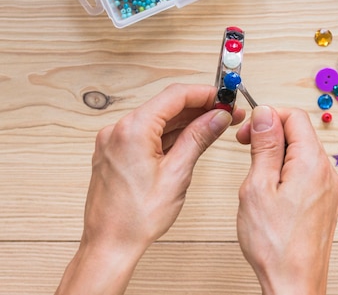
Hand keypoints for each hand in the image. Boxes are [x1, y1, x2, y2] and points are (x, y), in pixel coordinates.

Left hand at [56, 84, 244, 294]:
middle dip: (199, 107)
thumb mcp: (177, 174)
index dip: (204, 94)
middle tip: (227, 112)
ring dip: (186, 121)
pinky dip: (170, 134)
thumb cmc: (136, 218)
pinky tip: (192, 138)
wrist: (109, 245)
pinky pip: (147, 134)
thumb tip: (217, 117)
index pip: (174, 96)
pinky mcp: (115, 153)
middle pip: (166, 106)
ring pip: (158, 120)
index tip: (225, 98)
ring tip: (215, 125)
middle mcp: (118, 130)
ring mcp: (114, 141)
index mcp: (132, 130)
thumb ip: (198, 139)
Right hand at [236, 106, 337, 294]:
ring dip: (278, 154)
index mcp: (312, 163)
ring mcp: (330, 188)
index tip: (248, 130)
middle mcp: (328, 172)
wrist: (294, 284)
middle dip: (272, 135)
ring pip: (303, 154)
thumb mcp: (258, 186)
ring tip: (257, 176)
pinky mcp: (327, 202)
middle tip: (247, 150)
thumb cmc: (275, 244)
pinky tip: (271, 190)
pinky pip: (308, 173)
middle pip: (301, 134)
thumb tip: (265, 114)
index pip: (295, 117)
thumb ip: (265, 146)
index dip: (269, 116)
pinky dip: (288, 171)